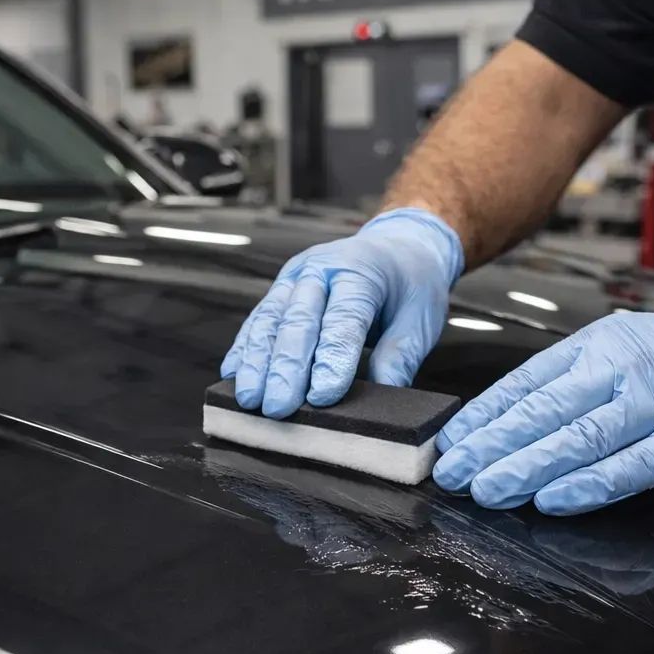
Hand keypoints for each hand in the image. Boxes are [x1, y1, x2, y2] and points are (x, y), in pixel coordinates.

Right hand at [220, 208, 463, 417]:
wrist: (398, 245)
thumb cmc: (411, 284)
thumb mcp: (420, 319)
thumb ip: (400, 358)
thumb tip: (383, 396)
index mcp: (360, 271)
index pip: (343, 320)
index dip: (332, 360)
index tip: (321, 397)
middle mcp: (321, 269)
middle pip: (298, 320)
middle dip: (284, 367)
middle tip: (277, 408)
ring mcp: (295, 277)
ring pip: (269, 320)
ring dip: (256, 362)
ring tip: (249, 399)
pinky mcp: (281, 290)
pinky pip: (258, 320)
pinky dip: (245, 348)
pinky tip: (233, 374)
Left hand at [431, 298, 653, 514]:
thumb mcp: (621, 350)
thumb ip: (568, 384)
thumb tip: (504, 423)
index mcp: (595, 347)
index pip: (525, 384)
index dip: (482, 419)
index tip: (448, 446)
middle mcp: (621, 370)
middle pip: (544, 413)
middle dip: (491, 448)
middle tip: (453, 475)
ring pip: (579, 440)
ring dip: (527, 469)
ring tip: (488, 492)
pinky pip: (629, 468)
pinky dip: (588, 487)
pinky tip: (553, 502)